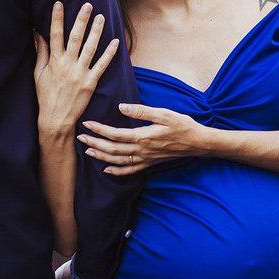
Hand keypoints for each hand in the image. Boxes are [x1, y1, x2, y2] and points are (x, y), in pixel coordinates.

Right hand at [34, 2, 119, 138]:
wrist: (56, 119)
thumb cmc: (45, 96)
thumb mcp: (38, 73)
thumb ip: (41, 52)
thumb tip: (38, 33)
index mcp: (54, 62)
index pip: (55, 35)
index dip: (57, 18)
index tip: (59, 4)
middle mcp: (67, 65)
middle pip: (75, 38)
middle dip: (81, 20)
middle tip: (87, 5)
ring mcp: (80, 74)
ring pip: (90, 48)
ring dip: (96, 31)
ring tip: (101, 17)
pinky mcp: (90, 83)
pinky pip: (102, 65)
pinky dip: (109, 53)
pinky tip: (115, 42)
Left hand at [80, 102, 207, 175]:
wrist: (198, 143)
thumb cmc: (183, 125)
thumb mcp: (164, 113)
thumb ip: (142, 111)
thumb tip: (121, 107)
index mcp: (144, 137)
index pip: (115, 134)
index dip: (99, 130)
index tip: (86, 124)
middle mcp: (142, 151)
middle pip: (112, 149)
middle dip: (94, 144)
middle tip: (79, 138)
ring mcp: (146, 159)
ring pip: (118, 161)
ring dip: (101, 157)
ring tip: (87, 152)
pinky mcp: (150, 163)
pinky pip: (130, 170)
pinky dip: (117, 171)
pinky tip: (107, 169)